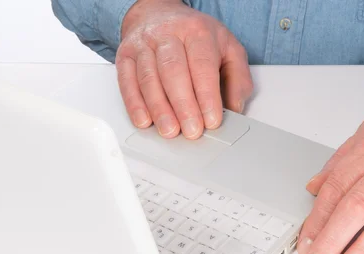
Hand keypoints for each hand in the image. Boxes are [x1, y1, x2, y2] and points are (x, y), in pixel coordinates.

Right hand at [117, 0, 252, 137]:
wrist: (159, 13)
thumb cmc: (196, 37)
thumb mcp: (228, 49)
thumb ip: (238, 78)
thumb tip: (235, 108)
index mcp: (197, 32)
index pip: (202, 65)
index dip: (207, 96)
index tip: (212, 120)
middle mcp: (168, 34)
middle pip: (173, 72)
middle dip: (184, 106)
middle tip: (192, 131)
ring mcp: (144, 44)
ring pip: (149, 78)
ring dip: (159, 109)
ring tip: (170, 130)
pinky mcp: (125, 55)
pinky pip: (127, 81)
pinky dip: (134, 104)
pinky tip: (144, 120)